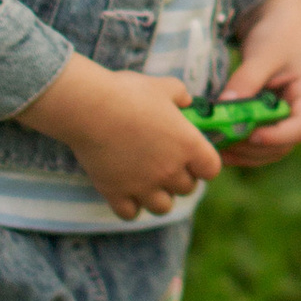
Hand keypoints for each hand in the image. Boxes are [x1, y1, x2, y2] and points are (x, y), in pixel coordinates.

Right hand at [18, 53, 217, 223]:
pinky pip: (130, 214)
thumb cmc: (128, 93)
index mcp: (188, 145)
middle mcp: (170, 170)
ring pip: (162, 207)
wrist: (89, 107)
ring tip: (147, 181)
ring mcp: (143, 185)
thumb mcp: (163, 86)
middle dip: (179, 178)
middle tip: (165, 163)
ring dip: (158, 197)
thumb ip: (181, 95)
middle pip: (187, 189)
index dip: (204, 163)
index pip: (211, 169)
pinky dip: (129, 205)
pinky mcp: (116, 193)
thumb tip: (187, 101)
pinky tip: (124, 189)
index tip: (193, 156)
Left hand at [217, 0, 300, 166]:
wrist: (279, 16)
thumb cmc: (280, 30)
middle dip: (252, 149)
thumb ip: (246, 80)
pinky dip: (239, 144)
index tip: (252, 136)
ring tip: (215, 147)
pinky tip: (217, 142)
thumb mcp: (263, 53)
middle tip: (222, 144)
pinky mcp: (270, 117)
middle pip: (282, 145)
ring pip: (268, 148)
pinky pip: (257, 139)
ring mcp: (286, 117)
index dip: (278, 137)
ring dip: (243, 151)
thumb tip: (224, 107)